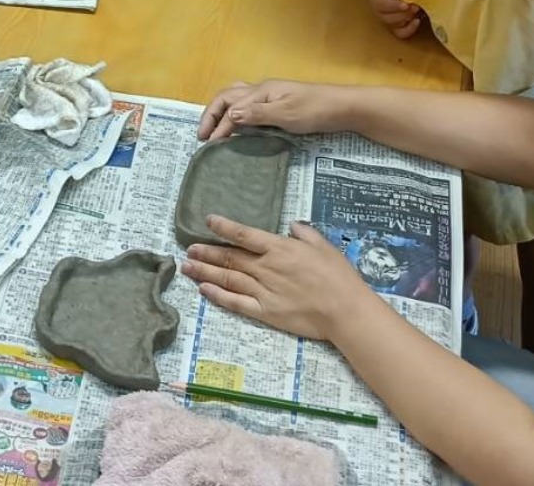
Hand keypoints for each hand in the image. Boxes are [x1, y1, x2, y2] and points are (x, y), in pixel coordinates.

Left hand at [180, 216, 377, 341]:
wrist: (345, 310)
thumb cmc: (338, 276)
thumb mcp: (324, 246)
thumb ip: (304, 233)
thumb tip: (290, 225)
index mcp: (280, 249)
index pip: (244, 234)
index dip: (224, 227)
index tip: (208, 221)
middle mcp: (266, 268)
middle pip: (230, 257)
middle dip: (207, 252)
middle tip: (190, 249)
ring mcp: (263, 291)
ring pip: (228, 278)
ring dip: (206, 272)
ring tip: (187, 267)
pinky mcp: (265, 312)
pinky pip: (236, 303)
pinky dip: (218, 295)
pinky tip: (204, 289)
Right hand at [199, 80, 349, 141]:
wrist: (342, 107)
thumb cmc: (316, 110)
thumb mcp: (286, 114)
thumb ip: (257, 114)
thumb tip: (229, 114)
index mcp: (261, 91)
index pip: (230, 106)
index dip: (218, 124)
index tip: (210, 144)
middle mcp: (262, 90)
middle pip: (227, 96)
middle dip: (212, 114)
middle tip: (203, 136)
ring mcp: (270, 96)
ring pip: (237, 98)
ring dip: (222, 111)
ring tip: (215, 130)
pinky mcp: (278, 105)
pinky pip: (248, 106)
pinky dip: (236, 114)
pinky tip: (238, 127)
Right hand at [369, 0, 423, 39]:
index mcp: (376, 0)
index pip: (382, 6)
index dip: (395, 6)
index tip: (406, 4)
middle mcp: (379, 14)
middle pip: (390, 19)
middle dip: (405, 13)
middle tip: (416, 6)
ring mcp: (387, 23)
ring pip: (397, 25)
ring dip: (408, 18)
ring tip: (417, 9)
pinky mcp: (395, 29)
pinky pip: (402, 34)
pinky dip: (410, 29)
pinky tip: (417, 21)